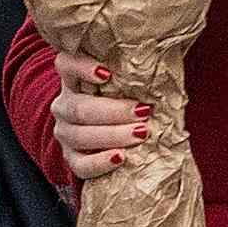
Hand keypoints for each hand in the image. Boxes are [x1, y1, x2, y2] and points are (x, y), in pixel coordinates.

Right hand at [47, 61, 152, 186]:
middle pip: (79, 107)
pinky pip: (80, 164)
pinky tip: (120, 157)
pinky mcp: (71, 158)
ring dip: (112, 135)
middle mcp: (64, 105)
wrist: (113, 133)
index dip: (82, 67)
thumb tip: (163, 62)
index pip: (66, 65)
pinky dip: (100, 162)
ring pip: (79, 136)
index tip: (107, 74)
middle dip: (114, 111)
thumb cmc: (124, 99)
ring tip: (141, 133)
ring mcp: (65, 133)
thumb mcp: (125, 82)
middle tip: (143, 111)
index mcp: (73, 80)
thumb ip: (134, 72)